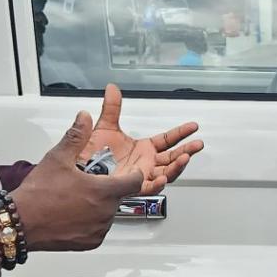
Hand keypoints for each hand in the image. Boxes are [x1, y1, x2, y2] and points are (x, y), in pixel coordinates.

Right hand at [11, 113, 144, 251]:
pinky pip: (97, 230)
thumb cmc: (38, 196)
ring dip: (98, 206)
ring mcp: (97, 230)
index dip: (133, 175)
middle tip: (87, 184)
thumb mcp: (58, 158)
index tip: (130, 172)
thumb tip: (84, 119)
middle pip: (118, 197)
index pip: (135, 182)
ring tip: (76, 199)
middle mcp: (105, 213)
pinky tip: (73, 214)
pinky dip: (90, 222)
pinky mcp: (89, 243)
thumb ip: (76, 136)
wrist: (20, 224)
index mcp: (103, 191)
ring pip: (108, 214)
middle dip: (107, 189)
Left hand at [88, 84, 203, 194]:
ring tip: (185, 158)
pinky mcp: (131, 187)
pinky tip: (162, 177)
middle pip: (172, 158)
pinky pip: (148, 188)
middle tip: (197, 144)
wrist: (79, 170)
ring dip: (177, 166)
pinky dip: (157, 184)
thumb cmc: (91, 154)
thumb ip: (111, 108)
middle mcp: (145, 163)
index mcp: (143, 149)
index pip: (167, 140)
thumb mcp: (105, 127)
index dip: (181, 133)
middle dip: (187, 151)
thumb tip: (112, 89)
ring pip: (166, 173)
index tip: (193, 127)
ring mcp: (140, 176)